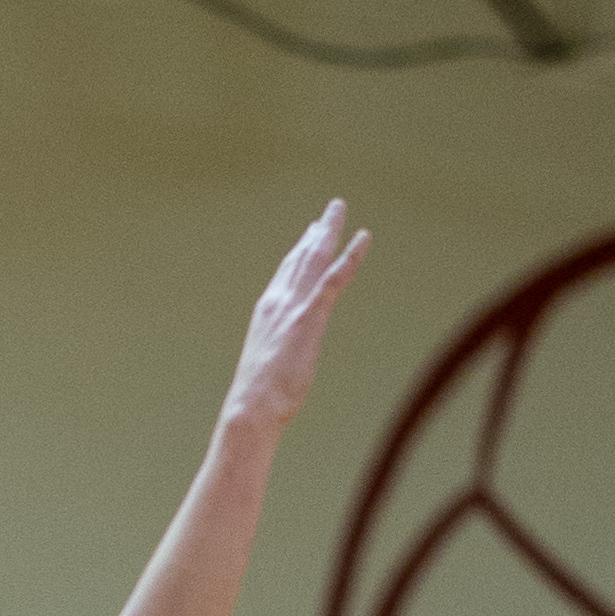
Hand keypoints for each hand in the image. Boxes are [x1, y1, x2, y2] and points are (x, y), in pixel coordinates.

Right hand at [223, 201, 369, 434]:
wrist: (251, 406)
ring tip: (340, 208)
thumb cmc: (259, 398)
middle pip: (301, 257)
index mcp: (267, 312)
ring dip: (330, 230)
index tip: (311, 231)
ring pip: (315, 258)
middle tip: (331, 209)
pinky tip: (363, 238)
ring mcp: (293, 306)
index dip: (300, 249)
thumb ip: (281, 351)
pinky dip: (350, 256)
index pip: (286, 272)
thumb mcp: (271, 366)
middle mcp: (277, 301)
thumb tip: (286, 356)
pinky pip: (334, 278)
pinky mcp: (309, 316)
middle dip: (317, 231)